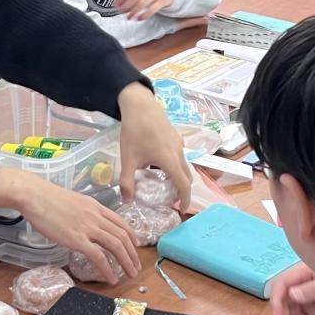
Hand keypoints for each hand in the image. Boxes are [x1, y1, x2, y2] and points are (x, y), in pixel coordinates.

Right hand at [0, 171, 140, 281]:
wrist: (34, 196)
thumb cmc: (46, 198)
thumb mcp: (73, 201)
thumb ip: (83, 212)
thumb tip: (84, 223)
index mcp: (95, 206)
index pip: (121, 222)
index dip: (131, 236)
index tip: (136, 246)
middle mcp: (96, 216)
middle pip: (122, 236)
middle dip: (133, 253)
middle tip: (137, 266)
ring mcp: (87, 228)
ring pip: (116, 246)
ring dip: (127, 262)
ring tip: (131, 274)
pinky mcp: (77, 239)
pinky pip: (98, 257)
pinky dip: (108, 269)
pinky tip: (112, 278)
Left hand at [114, 0, 175, 20]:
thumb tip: (118, 2)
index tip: (117, 6)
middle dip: (126, 7)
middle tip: (122, 12)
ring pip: (141, 4)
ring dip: (133, 12)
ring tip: (129, 17)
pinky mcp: (163, 0)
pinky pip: (151, 10)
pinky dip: (144, 15)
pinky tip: (139, 18)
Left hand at [117, 82, 192, 210]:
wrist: (139, 104)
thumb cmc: (134, 131)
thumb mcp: (128, 158)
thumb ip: (127, 181)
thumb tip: (127, 201)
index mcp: (170, 161)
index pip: (184, 185)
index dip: (185, 200)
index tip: (181, 210)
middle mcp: (179, 153)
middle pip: (187, 176)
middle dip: (182, 190)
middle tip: (171, 200)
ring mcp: (179, 143)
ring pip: (184, 165)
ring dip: (179, 177)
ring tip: (165, 184)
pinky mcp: (176, 136)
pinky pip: (180, 155)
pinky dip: (176, 165)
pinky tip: (160, 164)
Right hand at [268, 263, 314, 314]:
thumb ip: (314, 289)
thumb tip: (293, 295)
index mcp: (307, 270)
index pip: (283, 282)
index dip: (277, 298)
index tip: (278, 314)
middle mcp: (305, 284)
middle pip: (284, 298)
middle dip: (281, 314)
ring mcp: (310, 299)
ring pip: (288, 311)